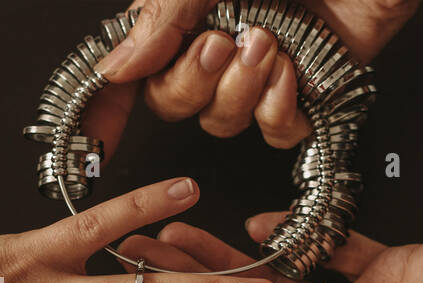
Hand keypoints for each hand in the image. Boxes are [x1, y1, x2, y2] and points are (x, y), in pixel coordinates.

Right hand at [85, 0, 419, 151]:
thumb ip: (162, 17)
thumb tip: (116, 66)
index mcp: (188, 10)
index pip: (139, 67)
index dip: (125, 96)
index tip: (121, 113)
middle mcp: (218, 39)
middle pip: (175, 104)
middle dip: (194, 82)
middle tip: (221, 41)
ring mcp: (261, 67)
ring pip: (223, 120)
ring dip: (241, 90)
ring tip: (268, 42)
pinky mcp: (307, 87)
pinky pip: (276, 130)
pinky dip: (279, 108)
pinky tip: (292, 70)